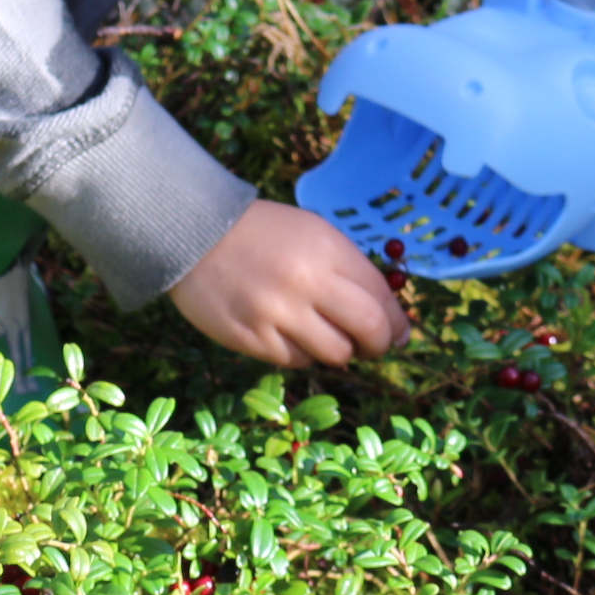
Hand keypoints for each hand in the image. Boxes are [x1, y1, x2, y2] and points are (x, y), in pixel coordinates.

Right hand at [169, 201, 413, 368]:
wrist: (195, 234)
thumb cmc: (263, 233)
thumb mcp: (313, 234)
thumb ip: (348, 269)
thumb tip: (386, 316)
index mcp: (327, 249)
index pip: (380, 297)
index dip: (396, 322)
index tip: (399, 333)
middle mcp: (307, 281)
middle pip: (368, 329)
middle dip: (380, 344)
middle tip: (376, 347)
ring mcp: (278, 313)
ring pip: (335, 354)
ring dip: (341, 352)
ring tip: (328, 339)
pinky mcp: (252, 338)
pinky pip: (296, 361)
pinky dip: (303, 354)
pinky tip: (292, 336)